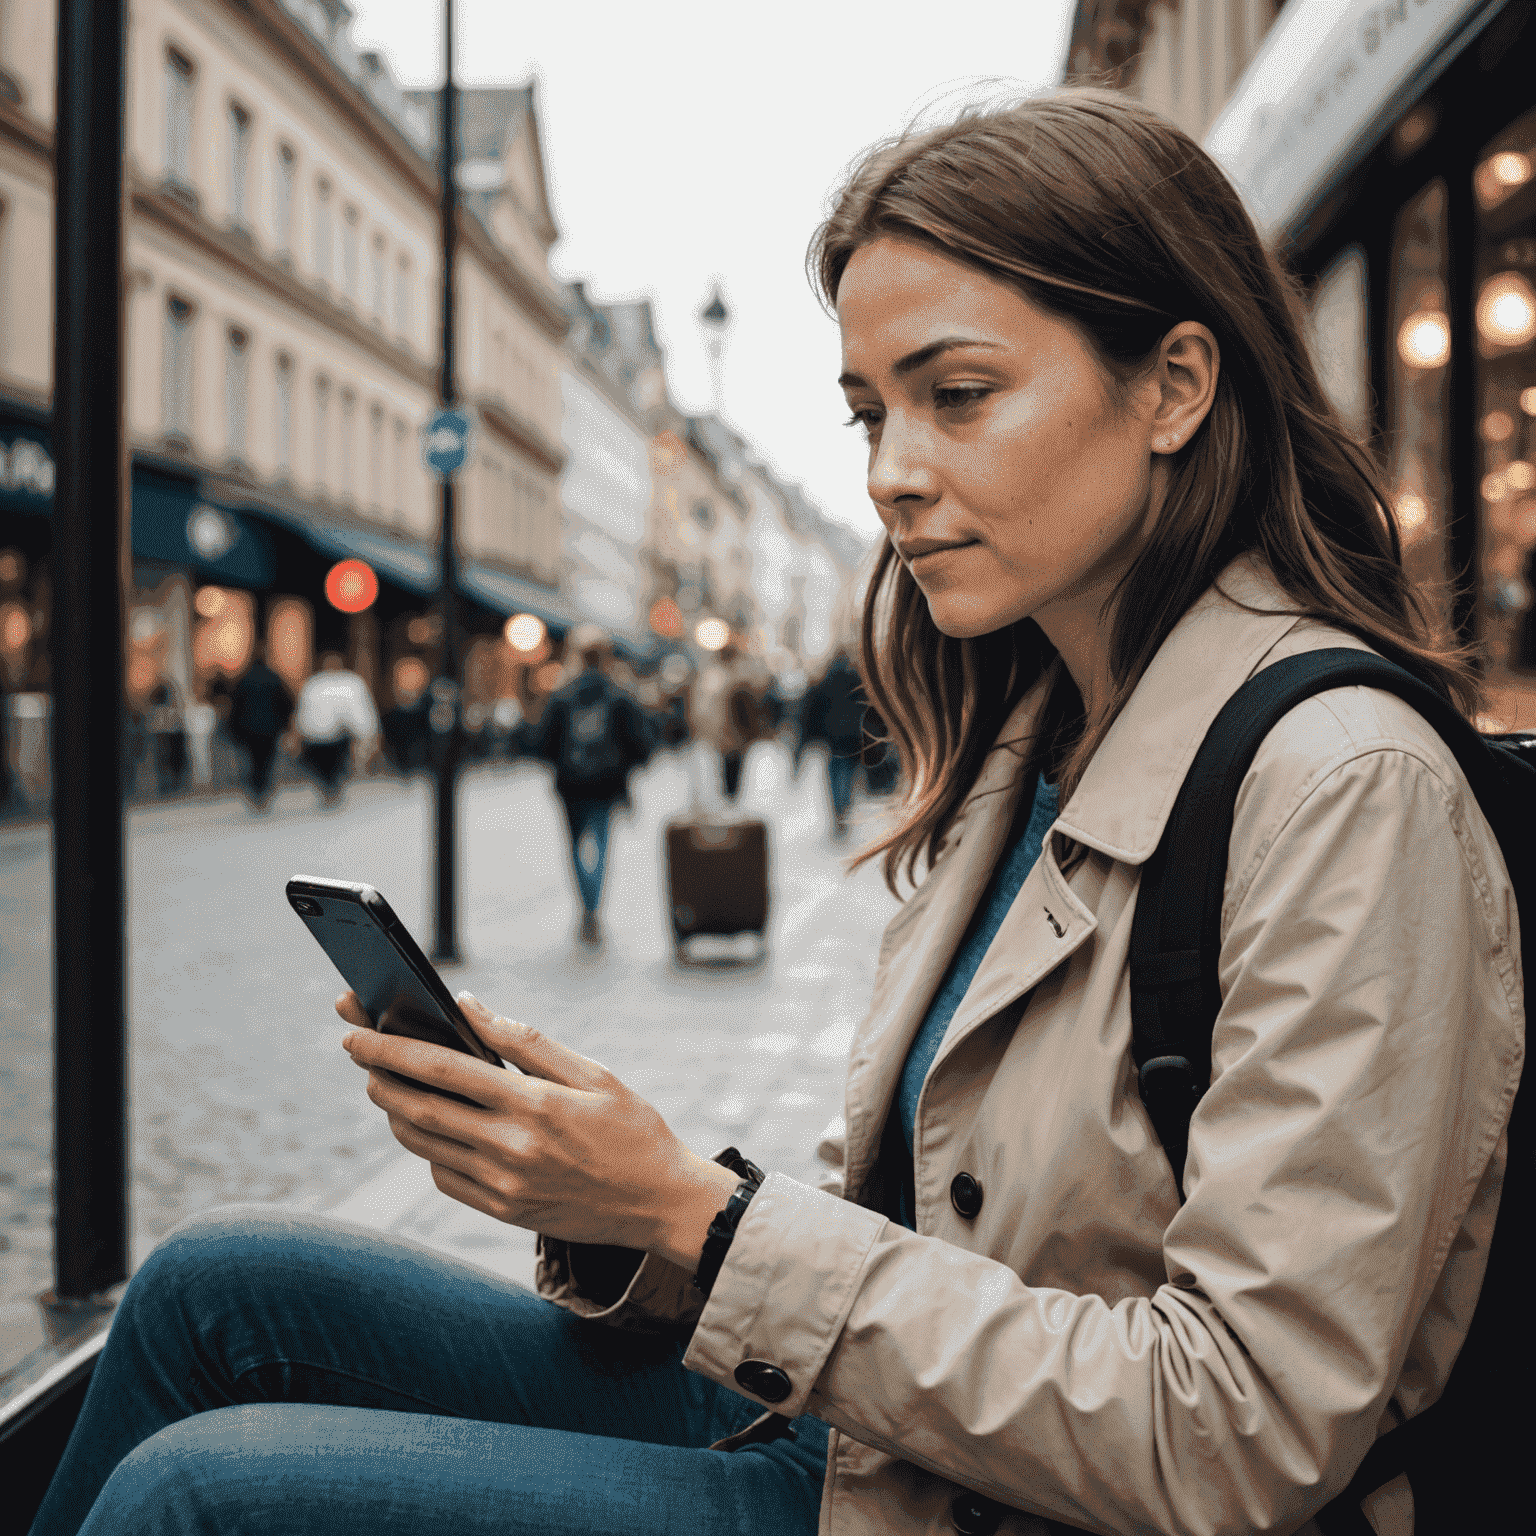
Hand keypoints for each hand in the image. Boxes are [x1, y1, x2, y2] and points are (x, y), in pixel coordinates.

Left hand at [335, 991, 739, 1269]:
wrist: (661, 1203)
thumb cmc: (633, 1129)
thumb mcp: (594, 1073)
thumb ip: (527, 1041)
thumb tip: (469, 1008)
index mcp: (533, 1105)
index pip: (442, 1069)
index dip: (391, 1048)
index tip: (356, 1031)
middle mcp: (510, 1148)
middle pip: (419, 1108)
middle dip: (378, 1076)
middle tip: (358, 1050)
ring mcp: (503, 1186)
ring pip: (424, 1144)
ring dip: (396, 1111)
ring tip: (387, 1084)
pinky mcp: (502, 1211)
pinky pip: (445, 1177)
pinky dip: (428, 1148)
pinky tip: (433, 1128)